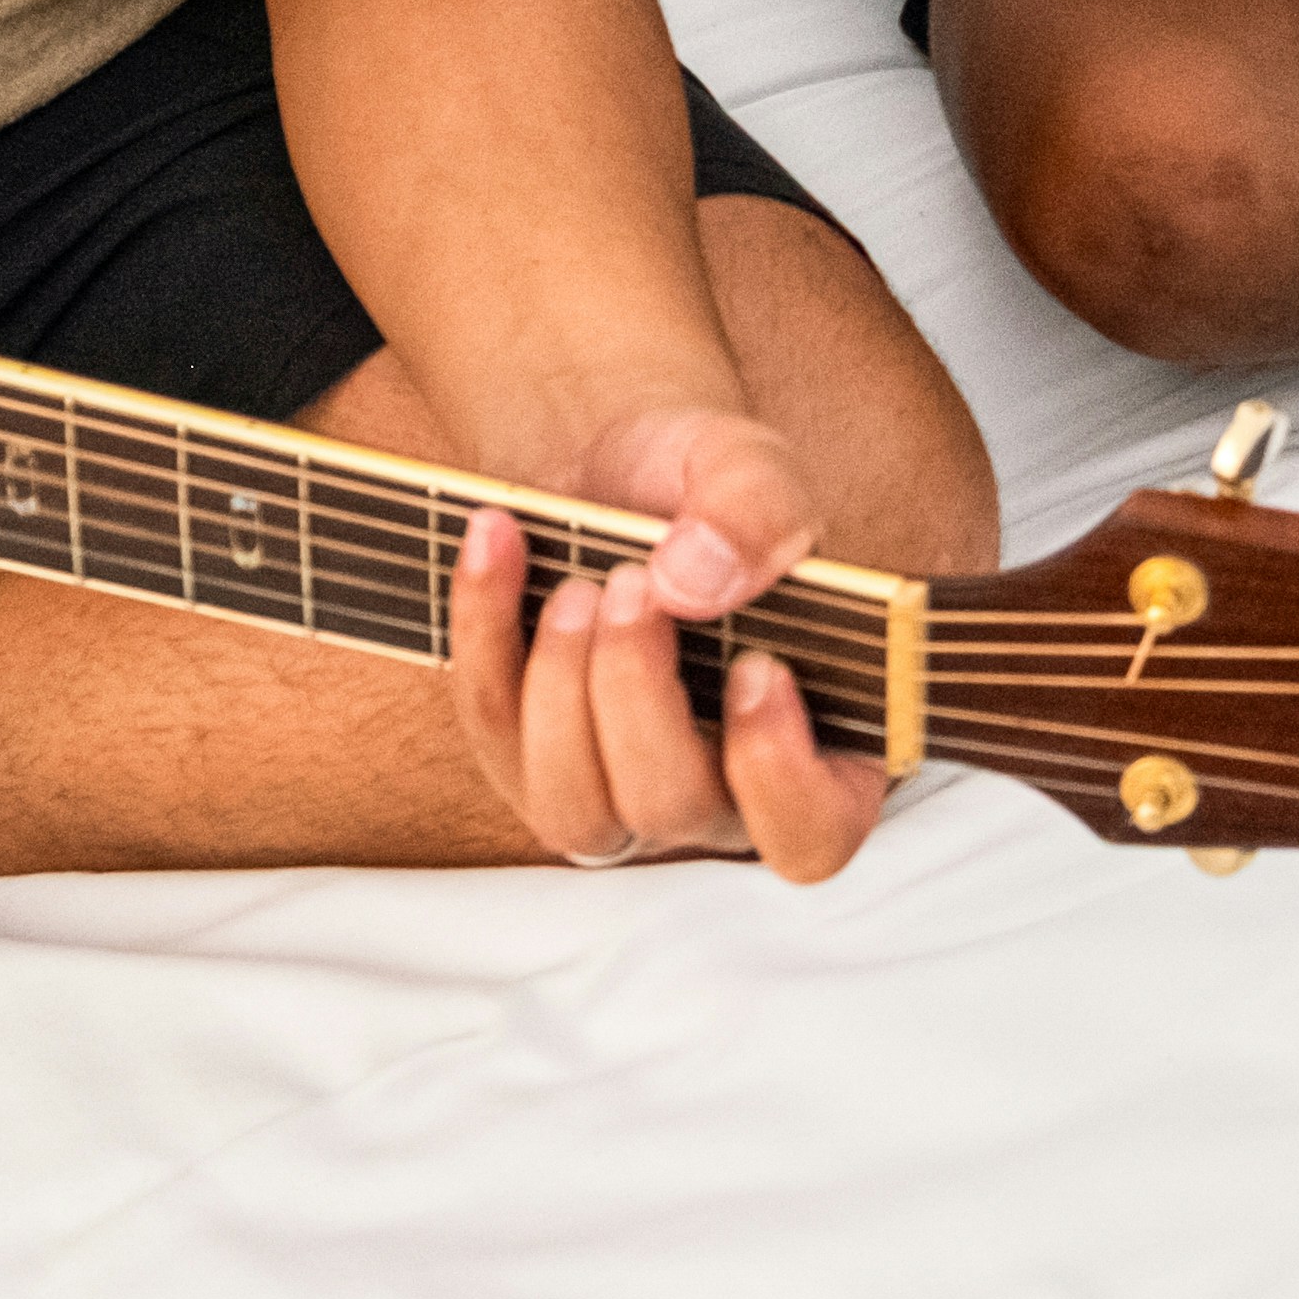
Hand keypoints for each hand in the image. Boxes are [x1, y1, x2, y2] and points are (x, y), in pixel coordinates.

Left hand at [442, 395, 891, 881]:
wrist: (616, 472)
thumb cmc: (707, 493)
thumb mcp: (753, 466)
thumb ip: (756, 510)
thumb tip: (695, 581)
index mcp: (815, 748)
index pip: (813, 832)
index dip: (781, 777)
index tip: (756, 668)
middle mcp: (716, 794)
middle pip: (673, 808)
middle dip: (637, 691)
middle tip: (634, 584)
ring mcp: (613, 793)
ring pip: (573, 810)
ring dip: (560, 687)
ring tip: (575, 586)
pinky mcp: (523, 759)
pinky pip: (491, 726)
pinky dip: (484, 628)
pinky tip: (496, 540)